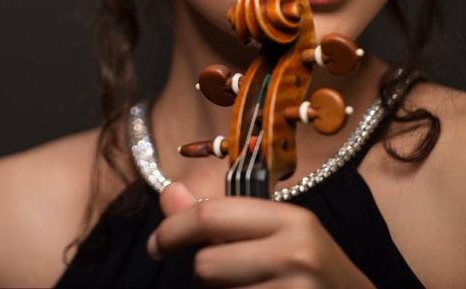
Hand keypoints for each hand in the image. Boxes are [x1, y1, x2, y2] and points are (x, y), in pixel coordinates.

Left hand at [146, 182, 374, 287]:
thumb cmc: (310, 266)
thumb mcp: (273, 230)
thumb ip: (217, 214)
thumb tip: (169, 193)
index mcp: (288, 218)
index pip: (210, 216)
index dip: (171, 230)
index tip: (156, 245)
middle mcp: (296, 253)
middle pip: (206, 265)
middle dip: (202, 273)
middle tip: (221, 275)